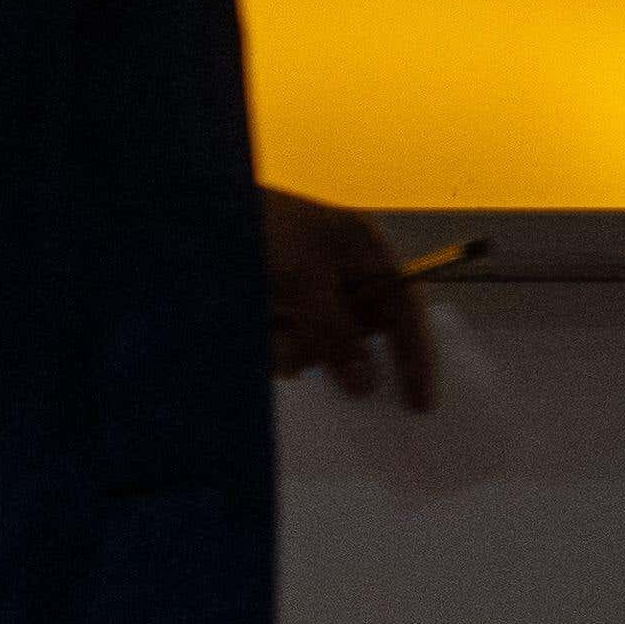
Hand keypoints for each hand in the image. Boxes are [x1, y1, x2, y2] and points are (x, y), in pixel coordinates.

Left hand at [262, 185, 439, 410]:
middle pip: (360, 336)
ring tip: (270, 324)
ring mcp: (315, 291)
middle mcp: (346, 273)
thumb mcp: (305, 282)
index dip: (416, 356)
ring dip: (294, 347)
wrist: (204, 218)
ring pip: (321, 347)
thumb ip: (337, 334)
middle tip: (305, 347)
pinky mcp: (286, 305)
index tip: (420, 405)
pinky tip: (258, 323)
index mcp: (366, 253)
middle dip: (332, 353)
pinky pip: (292, 345)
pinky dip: (275, 343)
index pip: (405, 310)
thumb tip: (366, 385)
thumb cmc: (266, 234)